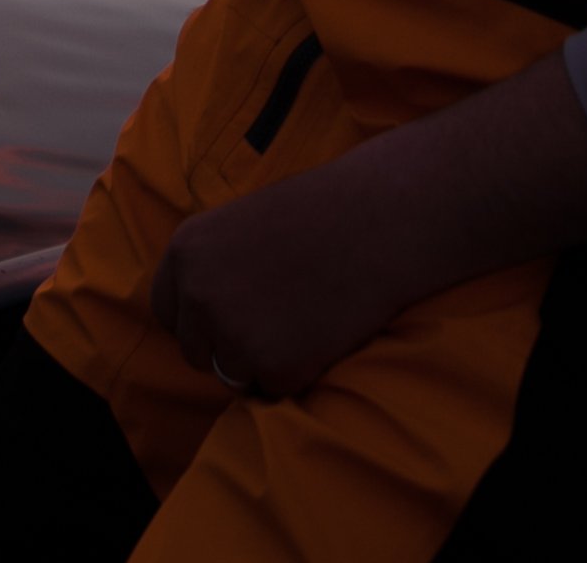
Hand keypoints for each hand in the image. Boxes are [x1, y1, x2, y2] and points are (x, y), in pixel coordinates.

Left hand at [144, 52, 586, 400]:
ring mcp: (227, 323)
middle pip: (198, 348)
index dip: (213, 309)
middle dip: (245, 337)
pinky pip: (275, 396)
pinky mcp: (269, 358)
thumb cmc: (367, 190)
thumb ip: (255, 239)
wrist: (419, 197)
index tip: (263, 296)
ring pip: (238, 376)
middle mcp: (196, 282)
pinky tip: (344, 328)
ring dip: (279, 357)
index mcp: (196, 236)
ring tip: (332, 308)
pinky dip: (308, 375)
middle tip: (311, 303)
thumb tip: (250, 255)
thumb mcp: (293, 203)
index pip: (167, 304)